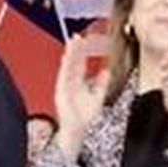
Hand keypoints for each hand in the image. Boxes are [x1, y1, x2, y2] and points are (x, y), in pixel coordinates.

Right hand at [53, 35, 108, 160]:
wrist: (78, 131)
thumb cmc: (85, 116)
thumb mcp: (98, 96)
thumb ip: (102, 82)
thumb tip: (107, 70)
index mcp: (78, 81)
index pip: (81, 62)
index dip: (84, 51)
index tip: (87, 39)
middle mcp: (70, 82)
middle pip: (73, 62)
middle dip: (75, 49)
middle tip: (78, 36)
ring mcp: (64, 86)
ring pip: (68, 66)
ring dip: (70, 54)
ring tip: (73, 42)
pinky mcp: (60, 92)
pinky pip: (63, 77)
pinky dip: (65, 67)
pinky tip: (67, 58)